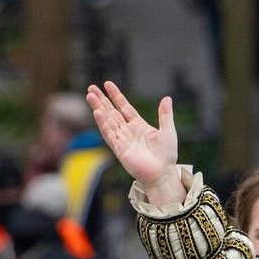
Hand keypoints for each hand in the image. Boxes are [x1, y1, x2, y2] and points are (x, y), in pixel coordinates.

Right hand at [86, 82, 180, 204]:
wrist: (163, 174)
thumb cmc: (166, 156)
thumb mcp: (168, 131)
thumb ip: (165, 115)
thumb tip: (167, 98)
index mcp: (138, 126)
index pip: (124, 107)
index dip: (116, 96)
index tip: (107, 84)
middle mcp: (128, 132)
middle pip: (112, 112)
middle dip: (102, 100)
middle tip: (91, 88)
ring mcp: (122, 140)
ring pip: (108, 121)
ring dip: (99, 108)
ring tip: (90, 96)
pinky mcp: (119, 150)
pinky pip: (109, 135)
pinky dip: (103, 124)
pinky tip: (97, 113)